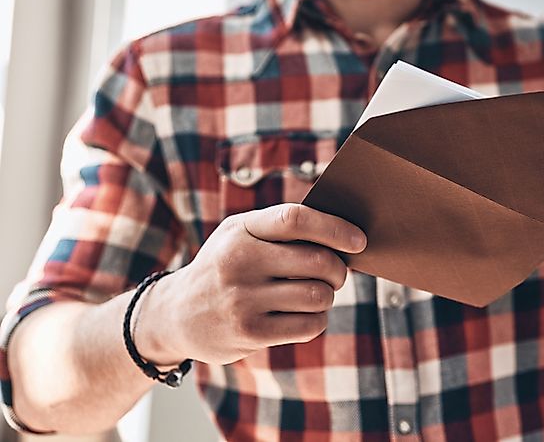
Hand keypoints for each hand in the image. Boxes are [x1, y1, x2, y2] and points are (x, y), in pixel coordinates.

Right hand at [135, 204, 366, 365]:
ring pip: (318, 295)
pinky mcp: (250, 333)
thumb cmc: (225, 266)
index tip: (359, 240)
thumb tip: (343, 235)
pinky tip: (305, 315)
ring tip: (317, 294)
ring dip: (328, 296)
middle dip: (338, 269)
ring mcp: (243, 300)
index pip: (295, 220)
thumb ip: (281, 228)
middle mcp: (239, 262)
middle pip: (317, 260)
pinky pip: (308, 325)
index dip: (335, 228)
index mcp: (241, 230)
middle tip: (337, 274)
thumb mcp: (239, 235)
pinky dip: (317, 320)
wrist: (174, 315)